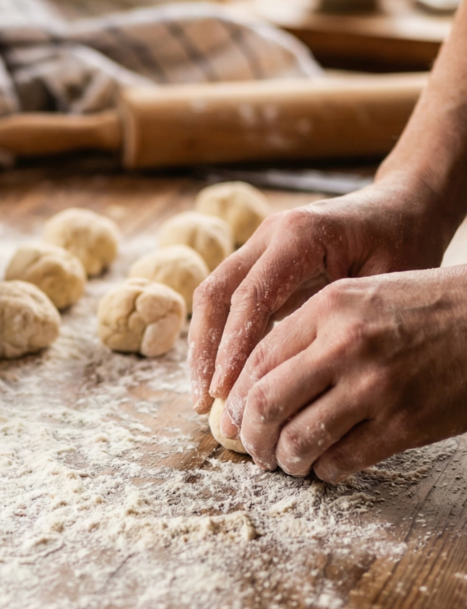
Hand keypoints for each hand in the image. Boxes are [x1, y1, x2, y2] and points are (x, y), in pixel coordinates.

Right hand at [189, 177, 449, 417]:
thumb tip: (303, 383)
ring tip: (205, 398)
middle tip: (205, 402)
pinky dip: (220, 339)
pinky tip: (224, 378)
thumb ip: (343, 321)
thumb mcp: (387, 281)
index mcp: (300, 235)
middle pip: (217, 294)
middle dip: (205, 351)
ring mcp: (260, 245)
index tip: (225, 393)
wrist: (403, 205)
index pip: (251, 297)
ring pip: (213, 296)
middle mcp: (270, 235)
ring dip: (204, 347)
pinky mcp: (259, 261)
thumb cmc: (404, 242)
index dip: (233, 348)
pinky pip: (228, 300)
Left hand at [225, 267, 466, 480]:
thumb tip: (259, 376)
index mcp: (330, 308)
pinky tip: (327, 465)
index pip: (258, 360)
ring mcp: (376, 387)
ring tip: (288, 461)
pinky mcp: (404, 425)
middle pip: (267, 404)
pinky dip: (325, 471)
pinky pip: (342, 462)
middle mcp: (346, 345)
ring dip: (285, 460)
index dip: (238, 398)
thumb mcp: (362, 295)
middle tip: (254, 448)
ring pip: (299, 440)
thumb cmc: (425, 307)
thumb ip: (310, 328)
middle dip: (251, 436)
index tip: (235, 417)